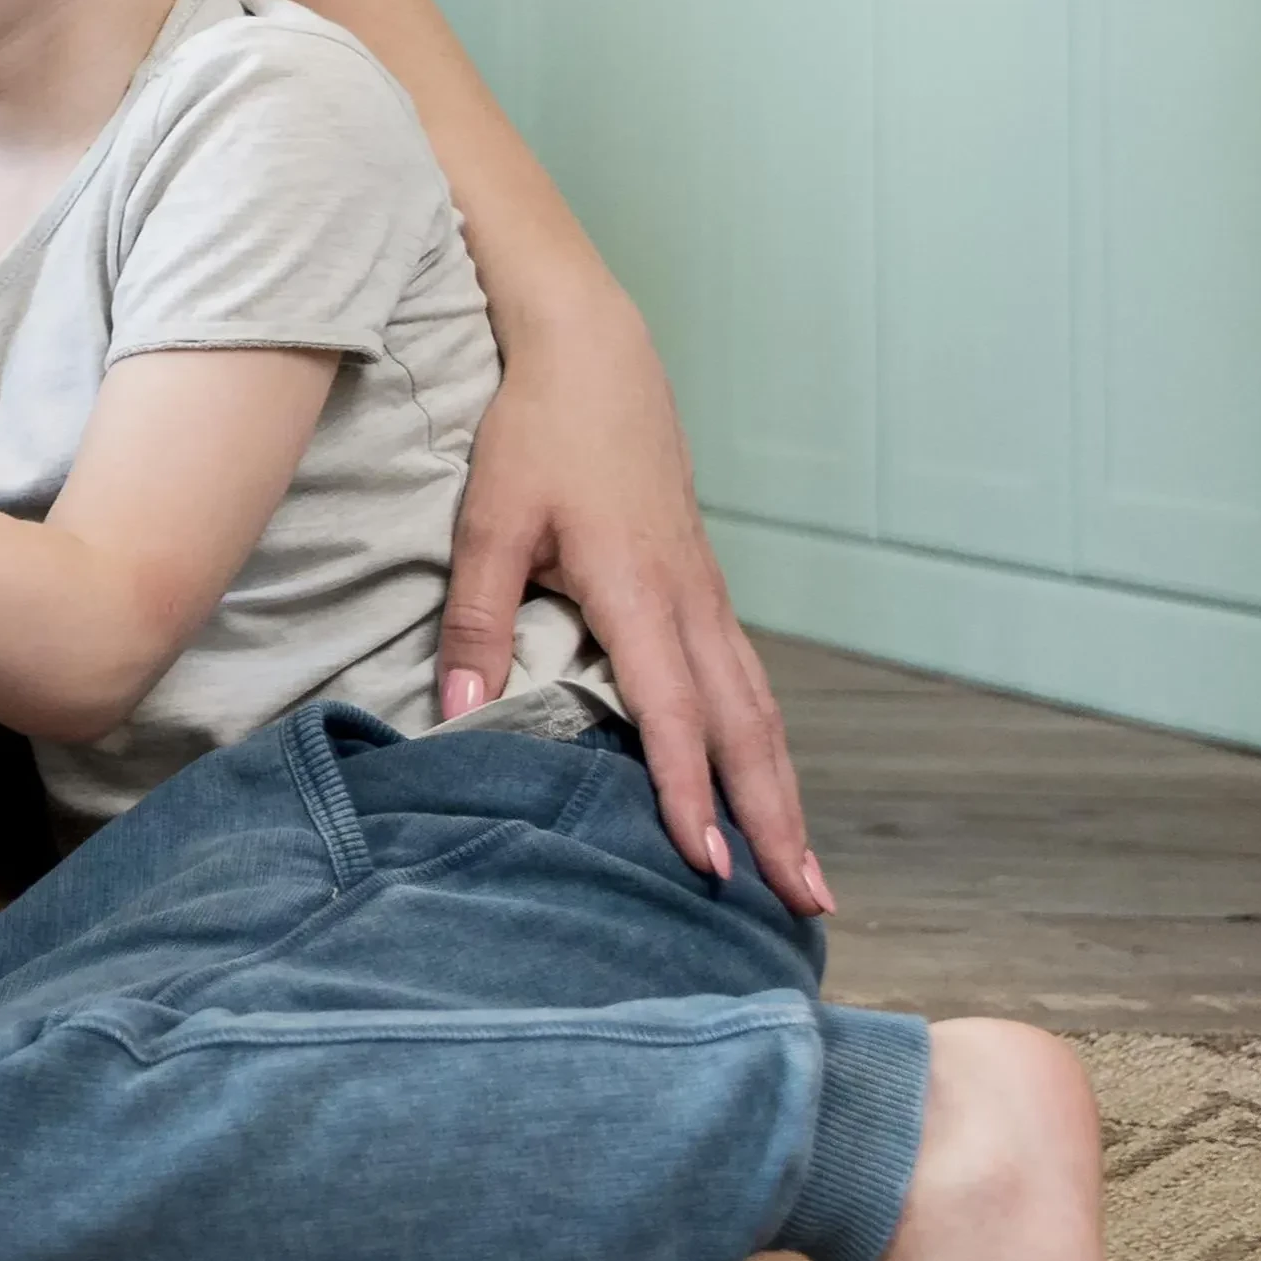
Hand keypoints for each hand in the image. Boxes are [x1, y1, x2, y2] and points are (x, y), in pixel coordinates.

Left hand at [445, 289, 821, 907]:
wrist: (595, 355)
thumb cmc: (537, 435)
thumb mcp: (488, 522)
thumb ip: (476, 622)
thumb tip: (454, 718)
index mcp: (641, 592)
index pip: (673, 715)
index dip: (688, 794)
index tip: (710, 866)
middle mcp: (693, 603)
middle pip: (747, 730)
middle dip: (776, 821)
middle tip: (805, 905)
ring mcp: (709, 595)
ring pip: (760, 711)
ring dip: (783, 791)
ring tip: (805, 872)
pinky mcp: (706, 587)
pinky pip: (748, 682)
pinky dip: (764, 744)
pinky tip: (764, 784)